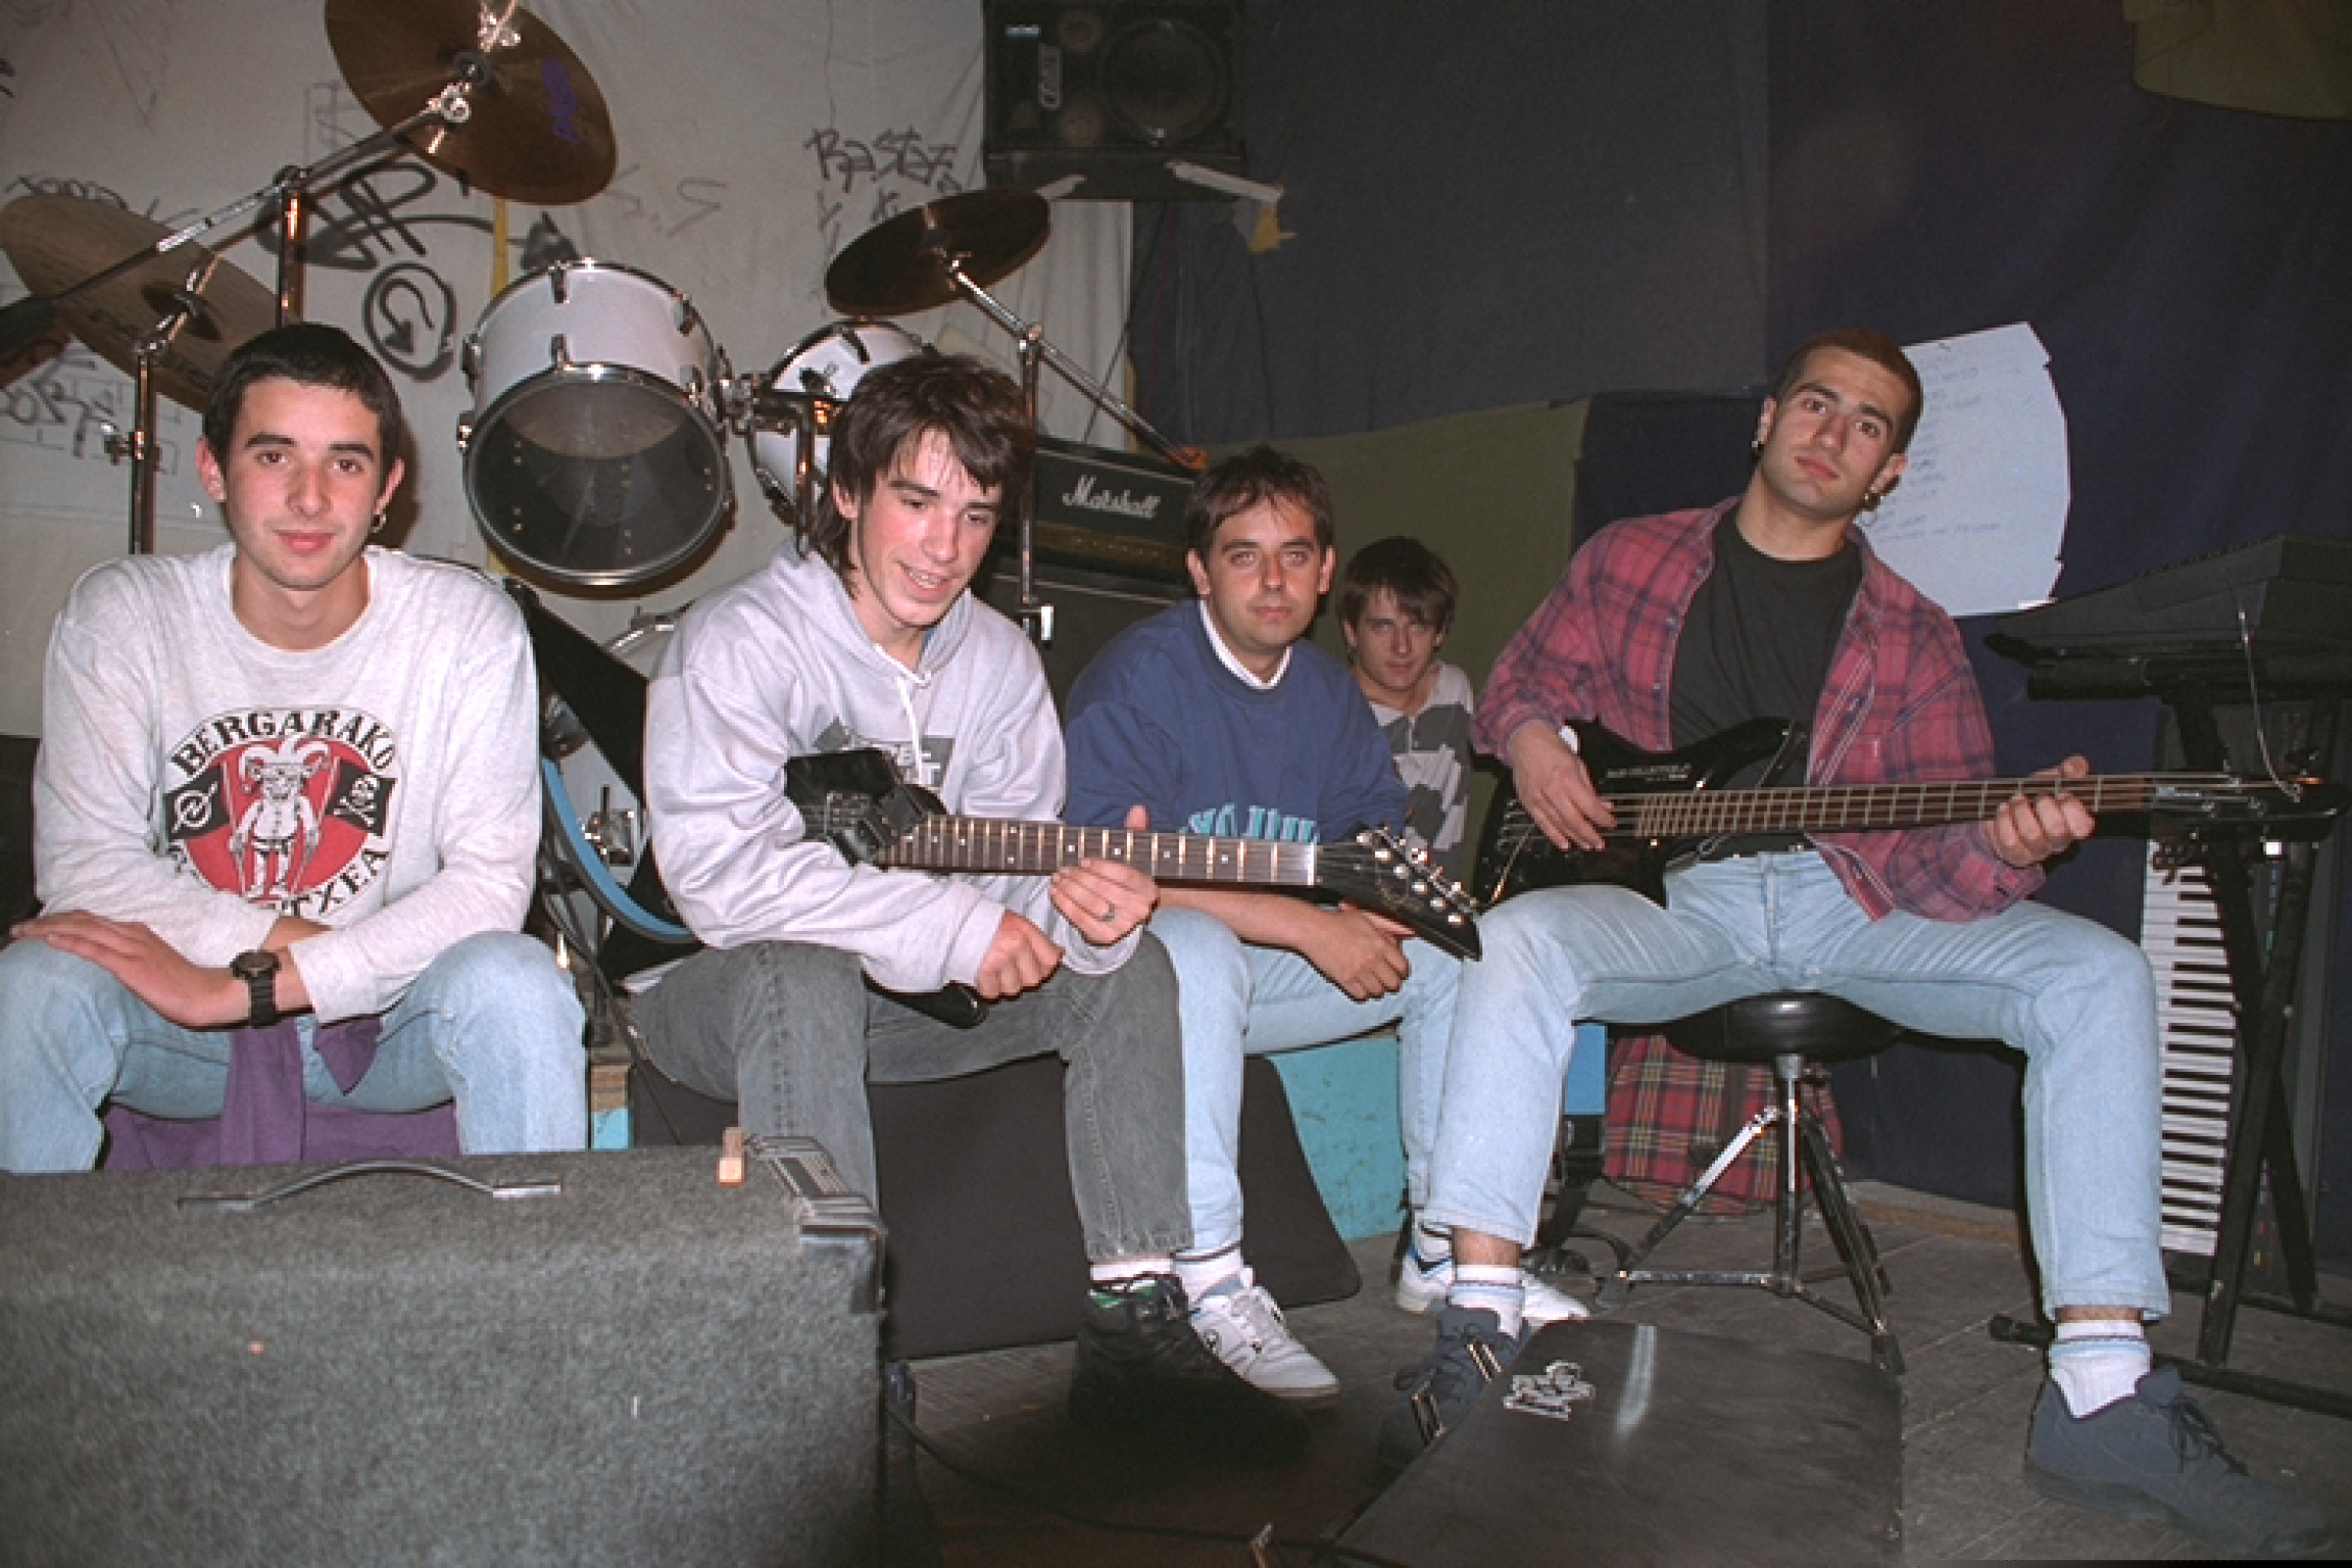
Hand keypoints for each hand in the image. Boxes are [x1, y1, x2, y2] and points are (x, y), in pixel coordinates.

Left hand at [13, 911, 247, 1027]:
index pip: (92, 921)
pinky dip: (70, 942)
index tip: (38, 926)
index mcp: (137, 933)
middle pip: (81, 920)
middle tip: (19, 928)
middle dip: (46, 922)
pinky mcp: (130, 964)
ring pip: (82, 930)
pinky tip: (50, 940)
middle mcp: (131, 934)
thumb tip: (111, 966)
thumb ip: (130, 960)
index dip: (62, 920)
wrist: (207, 993)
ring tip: (23, 932)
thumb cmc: (184, 986)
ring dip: (49, 928)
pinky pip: (94, 949)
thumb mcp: (152, 966)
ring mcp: (131, 947)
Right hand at [973, 910, 1063, 1000]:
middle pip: (1034, 979)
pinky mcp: (984, 971)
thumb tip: (1060, 954)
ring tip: (995, 971)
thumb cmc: (985, 922)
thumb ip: (1037, 940)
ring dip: (1003, 985)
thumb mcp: (1015, 923)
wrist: (954, 921)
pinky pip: (992, 992)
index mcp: (1026, 931)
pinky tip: (983, 976)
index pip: (1051, 960)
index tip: (1037, 967)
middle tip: (1010, 969)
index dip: (1045, 967)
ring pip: (1014, 989)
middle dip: (1023, 978)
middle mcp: (1016, 945)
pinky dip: (987, 989)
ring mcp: (1000, 959)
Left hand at [1050, 804, 1158, 946]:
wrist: (1119, 914)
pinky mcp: (1104, 937)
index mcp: (1149, 889)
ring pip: (1091, 904)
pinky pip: (1081, 920)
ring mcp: (1123, 926)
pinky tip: (1055, 893)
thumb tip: (1139, 809)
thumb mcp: (1130, 855)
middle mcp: (1140, 910)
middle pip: (1105, 890)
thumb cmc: (1122, 879)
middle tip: (1064, 868)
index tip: (1084, 861)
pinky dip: (1065, 905)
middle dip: (1081, 878)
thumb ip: (1134, 831)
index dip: (1103, 867)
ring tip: (1058, 877)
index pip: (1126, 876)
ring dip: (1070, 890)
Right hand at [1297, 906, 1412, 1001]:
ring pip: (1378, 991)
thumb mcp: (1368, 918)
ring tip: (1373, 982)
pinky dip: (1363, 993)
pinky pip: (1361, 995)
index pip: (1402, 967)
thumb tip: (1403, 939)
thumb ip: (1387, 930)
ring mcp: (1358, 971)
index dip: (1403, 972)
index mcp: (1380, 944)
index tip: (1399, 972)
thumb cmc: (1339, 922)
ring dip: (1377, 988)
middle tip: (1387, 980)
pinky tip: (1360, 986)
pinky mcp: (1344, 979)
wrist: (1314, 930)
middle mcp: (1371, 959)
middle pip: (1393, 983)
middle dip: (1392, 983)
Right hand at [1510, 723, 1613, 851]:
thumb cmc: (1551, 749)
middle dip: (1590, 835)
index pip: (1590, 806)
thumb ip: (1590, 787)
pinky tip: (1564, 844)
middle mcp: (1552, 790)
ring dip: (1575, 838)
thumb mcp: (1577, 764)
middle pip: (1575, 820)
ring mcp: (1538, 797)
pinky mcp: (1528, 802)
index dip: (1603, 818)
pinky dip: (1554, 836)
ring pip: (1559, 825)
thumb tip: (1603, 805)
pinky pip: (1542, 824)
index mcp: (1568, 778)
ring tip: (1587, 845)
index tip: (1610, 823)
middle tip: (1599, 843)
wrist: (1526, 741)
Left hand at [1990, 754, 2096, 867]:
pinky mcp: (2015, 855)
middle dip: (2046, 808)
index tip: (2062, 792)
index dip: (2073, 809)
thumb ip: (2070, 769)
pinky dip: (2004, 822)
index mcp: (2074, 824)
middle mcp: (2058, 842)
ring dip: (2022, 812)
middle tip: (2039, 795)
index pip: (2083, 826)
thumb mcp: (2055, 778)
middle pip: (2057, 831)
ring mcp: (2037, 851)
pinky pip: (2009, 843)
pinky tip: (2003, 807)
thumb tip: (2074, 767)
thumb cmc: (2038, 793)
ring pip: (2032, 836)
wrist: (2008, 810)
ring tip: (2016, 798)